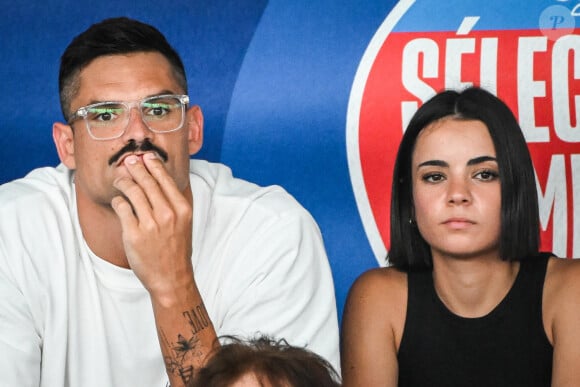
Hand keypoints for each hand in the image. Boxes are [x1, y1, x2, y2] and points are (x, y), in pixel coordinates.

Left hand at [111, 153, 193, 303]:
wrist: (171, 278)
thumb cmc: (177, 249)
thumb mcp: (184, 223)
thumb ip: (174, 201)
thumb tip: (160, 178)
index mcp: (182, 208)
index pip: (165, 178)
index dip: (153, 164)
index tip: (146, 157)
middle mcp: (167, 214)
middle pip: (147, 181)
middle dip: (135, 168)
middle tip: (128, 162)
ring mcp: (150, 224)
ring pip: (132, 191)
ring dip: (123, 181)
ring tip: (119, 180)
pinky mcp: (133, 234)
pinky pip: (121, 207)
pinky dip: (118, 201)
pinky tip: (119, 201)